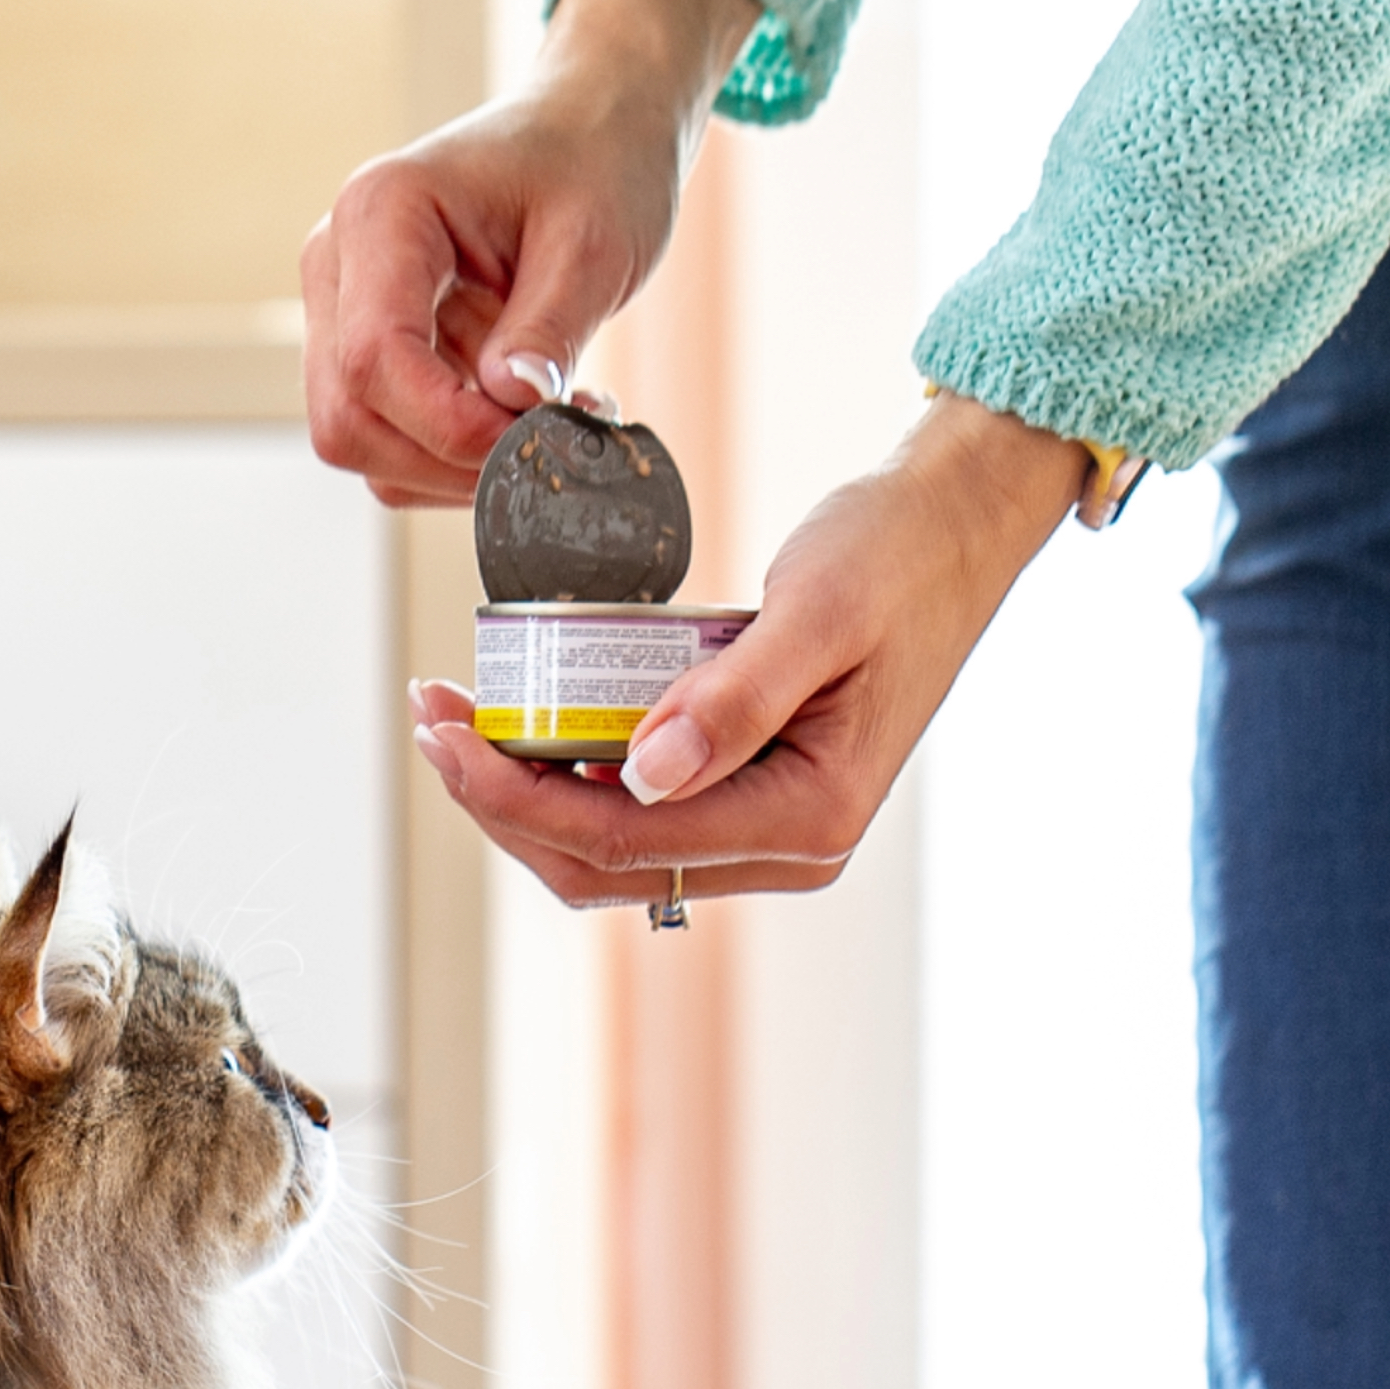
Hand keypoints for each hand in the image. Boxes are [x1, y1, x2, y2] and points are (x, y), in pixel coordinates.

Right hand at [299, 0, 758, 505]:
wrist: (591, 132)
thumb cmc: (594, 163)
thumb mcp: (595, 243)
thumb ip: (550, 328)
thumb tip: (510, 409)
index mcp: (381, 213)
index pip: (373, 358)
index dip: (449, 425)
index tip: (534, 441)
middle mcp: (338, 261)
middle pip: (346, 416)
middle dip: (446, 456)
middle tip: (546, 445)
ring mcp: (345, 308)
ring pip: (359, 441)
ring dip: (453, 465)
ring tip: (547, 427)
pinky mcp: (370, 348)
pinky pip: (389, 439)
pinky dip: (452, 457)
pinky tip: (519, 422)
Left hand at [409, 396, 1087, 905]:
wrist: (956, 524)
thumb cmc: (896, 553)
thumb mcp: (815, 611)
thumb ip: (733, 700)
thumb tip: (640, 774)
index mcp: (810, 817)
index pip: (627, 839)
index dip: (517, 796)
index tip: (447, 736)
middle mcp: (790, 845)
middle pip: (603, 864)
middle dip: (502, 802)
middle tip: (433, 723)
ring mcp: (772, 826)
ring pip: (613, 848)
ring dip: (527, 794)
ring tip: (460, 721)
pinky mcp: (754, 790)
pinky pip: (641, 812)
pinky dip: (572, 775)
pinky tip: (524, 723)